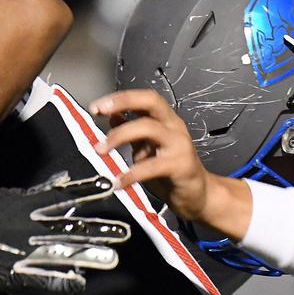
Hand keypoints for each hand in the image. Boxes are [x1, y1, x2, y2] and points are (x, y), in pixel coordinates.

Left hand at [89, 89, 211, 220]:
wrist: (198, 196)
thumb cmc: (171, 171)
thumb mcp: (146, 147)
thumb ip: (131, 132)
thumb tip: (111, 116)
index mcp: (165, 121)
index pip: (145, 98)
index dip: (121, 98)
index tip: (96, 106)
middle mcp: (173, 127)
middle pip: (151, 103)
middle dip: (123, 102)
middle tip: (98, 111)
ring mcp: (179, 145)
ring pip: (149, 128)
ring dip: (119, 136)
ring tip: (100, 150)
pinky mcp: (180, 166)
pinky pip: (151, 166)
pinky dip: (131, 174)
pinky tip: (118, 182)